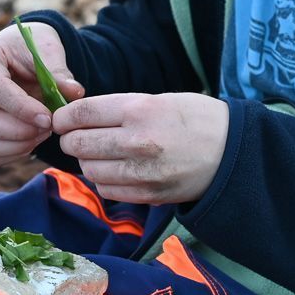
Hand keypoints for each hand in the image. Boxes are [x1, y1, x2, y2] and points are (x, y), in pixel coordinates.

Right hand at [0, 21, 85, 165]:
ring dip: (17, 146)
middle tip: (49, 127)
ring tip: (43, 132)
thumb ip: (59, 72)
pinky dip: (14, 153)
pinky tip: (33, 139)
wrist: (21, 55)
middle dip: (19, 132)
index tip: (49, 118)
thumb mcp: (48, 51)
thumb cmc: (33, 48)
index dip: (22, 109)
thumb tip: (75, 92)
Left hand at [52, 92, 229, 204]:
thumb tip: (79, 120)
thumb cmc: (195, 118)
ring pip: (90, 170)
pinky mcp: (148, 194)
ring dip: (88, 162)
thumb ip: (119, 110)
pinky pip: (108, 190)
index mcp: (139, 110)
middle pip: (79, 144)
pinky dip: (105, 180)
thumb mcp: (159, 100)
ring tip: (100, 154)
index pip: (81, 114)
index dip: (63, 117)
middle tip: (76, 137)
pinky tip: (116, 170)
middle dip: (72, 140)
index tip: (61, 120)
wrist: (233, 151)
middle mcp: (137, 141)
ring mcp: (142, 172)